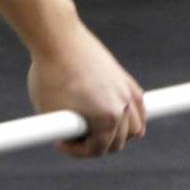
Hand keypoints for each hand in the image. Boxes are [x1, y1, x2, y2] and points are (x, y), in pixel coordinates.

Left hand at [27, 25, 146, 157]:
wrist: (58, 38)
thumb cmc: (50, 75)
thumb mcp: (50, 113)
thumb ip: (65, 132)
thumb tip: (67, 140)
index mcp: (107, 119)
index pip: (97, 150)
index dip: (75, 151)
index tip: (60, 141)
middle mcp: (124, 106)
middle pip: (119, 142)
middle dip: (97, 144)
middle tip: (76, 137)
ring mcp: (126, 91)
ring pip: (135, 127)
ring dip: (120, 134)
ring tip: (100, 132)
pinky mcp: (125, 77)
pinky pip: (139, 106)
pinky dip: (134, 116)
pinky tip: (124, 120)